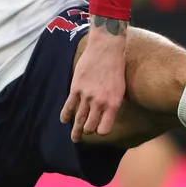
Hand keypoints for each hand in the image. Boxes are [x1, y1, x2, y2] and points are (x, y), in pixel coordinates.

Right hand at [60, 18, 127, 141]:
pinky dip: (65, 116)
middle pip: (89, 127)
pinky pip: (68, 107)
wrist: (106, 49)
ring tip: (74, 138)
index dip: (101, 131)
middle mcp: (99, 103)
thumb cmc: (117, 68)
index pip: (104, 129)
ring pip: (78, 120)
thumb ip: (112, 104)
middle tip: (83, 134)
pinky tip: (64, 120)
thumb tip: (105, 116)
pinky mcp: (76, 88)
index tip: (99, 130)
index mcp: (113, 104)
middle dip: (87, 132)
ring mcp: (86, 96)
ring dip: (75, 130)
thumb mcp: (121, 89)